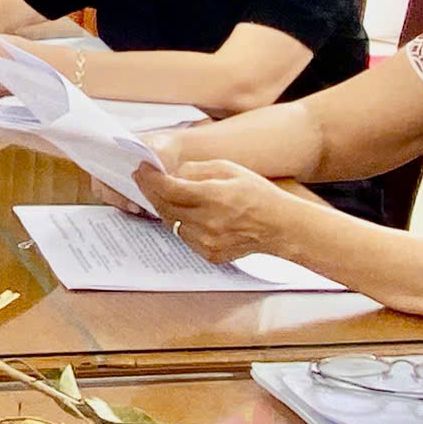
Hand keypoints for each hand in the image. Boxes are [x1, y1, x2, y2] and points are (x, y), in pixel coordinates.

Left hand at [133, 157, 289, 262]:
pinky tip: (188, 213)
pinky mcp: (209, 254)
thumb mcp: (229, 170)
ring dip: (164, 207)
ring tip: (165, 194)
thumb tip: (172, 173)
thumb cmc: (258, 194)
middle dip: (149, 190)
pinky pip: (184, 237)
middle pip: (163, 206)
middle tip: (143, 178)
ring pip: (171, 223)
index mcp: (212, 197)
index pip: (167, 188)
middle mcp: (206, 222)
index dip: (150, 178)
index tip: (142, 169)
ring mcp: (206, 241)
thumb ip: (197, 170)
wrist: (280, 227)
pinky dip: (181, 223)